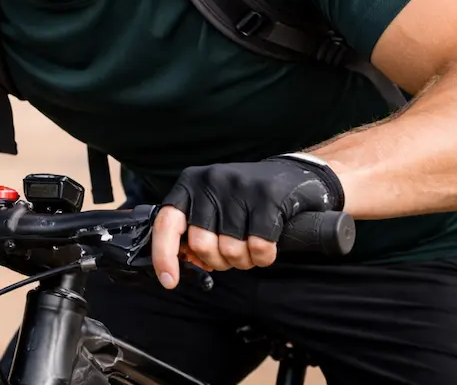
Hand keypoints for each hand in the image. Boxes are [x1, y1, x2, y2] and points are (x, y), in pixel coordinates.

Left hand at [151, 154, 343, 288]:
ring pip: (231, 249)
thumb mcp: (212, 206)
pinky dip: (263, 257)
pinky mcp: (268, 196)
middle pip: (202, 244)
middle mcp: (210, 181)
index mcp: (190, 184)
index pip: (166, 223)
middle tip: (232, 257)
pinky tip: (267, 249)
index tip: (168, 281)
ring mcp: (239, 186)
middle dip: (218, 262)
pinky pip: (259, 246)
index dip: (163, 255)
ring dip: (243, 261)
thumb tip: (183, 262)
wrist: (292, 175)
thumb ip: (193, 229)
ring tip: (250, 250)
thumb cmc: (245, 199)